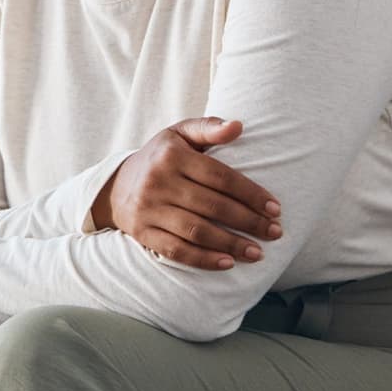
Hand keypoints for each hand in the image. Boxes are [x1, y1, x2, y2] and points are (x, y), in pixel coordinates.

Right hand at [92, 117, 282, 270]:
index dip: (251, 194)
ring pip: (197, 231)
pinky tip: (227, 263)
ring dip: (231, 244)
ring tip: (258, 253)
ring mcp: (149, 209)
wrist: (115, 185)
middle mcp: (158, 181)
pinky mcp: (143, 232)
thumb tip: (238, 126)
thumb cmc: (160, 158)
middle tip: (275, 232)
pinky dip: (203, 259)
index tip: (276, 209)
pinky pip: (176, 250)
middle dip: (249, 222)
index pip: (220, 177)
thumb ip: (208, 127)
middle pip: (213, 206)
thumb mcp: (179, 135)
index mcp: (172, 155)